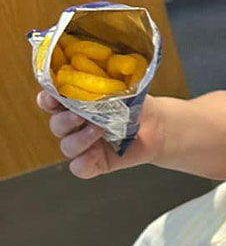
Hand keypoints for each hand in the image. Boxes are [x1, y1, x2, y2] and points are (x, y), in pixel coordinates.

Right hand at [36, 90, 156, 178]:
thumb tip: (99, 78)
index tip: (53, 97)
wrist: (157, 125)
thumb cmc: (136, 104)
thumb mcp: (121, 89)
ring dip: (79, 139)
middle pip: (56, 125)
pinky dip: (83, 162)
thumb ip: (106, 84)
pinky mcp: (95, 162)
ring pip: (67, 146)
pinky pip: (79, 167)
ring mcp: (84, 145)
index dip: (47, 100)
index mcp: (74, 104)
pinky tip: (93, 155)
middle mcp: (75, 125)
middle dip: (64, 120)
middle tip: (80, 115)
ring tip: (99, 130)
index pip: (50, 102)